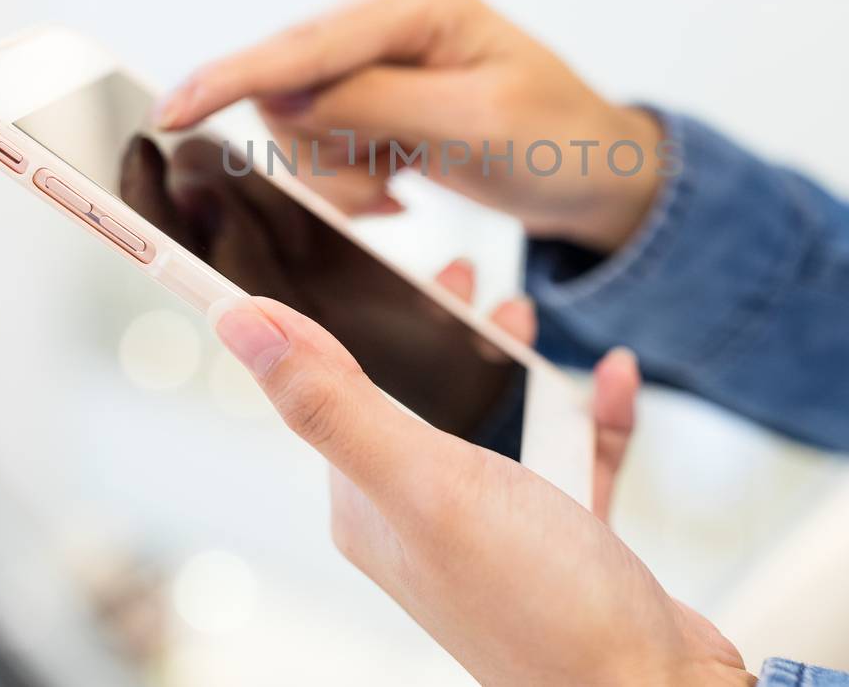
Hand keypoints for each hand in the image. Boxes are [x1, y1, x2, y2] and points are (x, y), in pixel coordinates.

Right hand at [155, 0, 664, 252]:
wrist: (593, 169)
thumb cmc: (556, 141)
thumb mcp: (476, 127)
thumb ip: (377, 107)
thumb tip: (288, 101)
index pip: (306, 44)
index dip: (232, 78)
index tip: (171, 110)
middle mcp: (387, 12)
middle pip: (291, 88)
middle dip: (326, 154)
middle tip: (391, 188)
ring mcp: (375, 52)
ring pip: (299, 123)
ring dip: (341, 173)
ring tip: (405, 182)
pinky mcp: (370, 89)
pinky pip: (320, 140)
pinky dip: (350, 177)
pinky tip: (400, 180)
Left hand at [205, 291, 754, 686]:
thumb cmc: (540, 600)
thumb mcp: (426, 485)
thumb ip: (334, 404)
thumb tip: (236, 324)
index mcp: (369, 504)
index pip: (328, 389)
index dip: (332, 316)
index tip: (345, 248)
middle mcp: (423, 517)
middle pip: (416, 395)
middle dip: (436, 331)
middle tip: (460, 276)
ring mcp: (496, 531)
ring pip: (494, 419)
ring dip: (512, 365)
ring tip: (527, 316)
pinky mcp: (564, 540)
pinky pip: (568, 454)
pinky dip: (587, 413)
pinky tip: (611, 378)